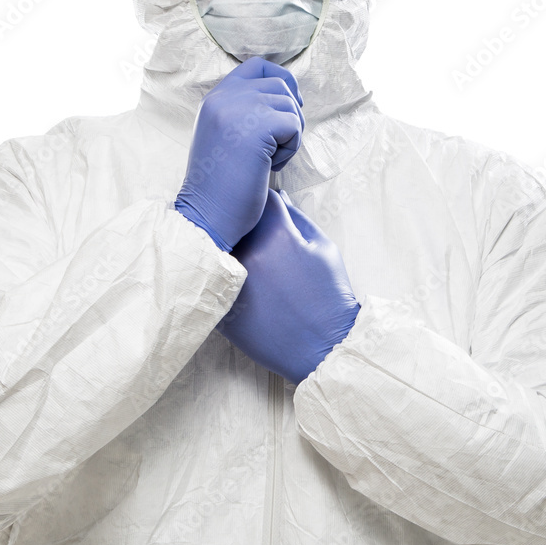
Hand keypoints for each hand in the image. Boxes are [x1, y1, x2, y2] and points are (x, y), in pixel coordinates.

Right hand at [175, 57, 303, 250]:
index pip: (257, 65)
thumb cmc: (222, 186)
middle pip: (280, 85)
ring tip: (267, 160)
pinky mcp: (257, 125)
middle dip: (289, 115)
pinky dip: (291, 148)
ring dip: (290, 136)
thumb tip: (290, 98)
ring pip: (290, 105)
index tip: (290, 104)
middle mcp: (225, 96)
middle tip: (276, 147)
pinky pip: (294, 125)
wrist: (207, 215)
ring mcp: (239, 108)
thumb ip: (245, 112)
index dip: (281, 79)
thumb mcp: (226, 137)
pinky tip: (269, 166)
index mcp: (215, 98)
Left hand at [216, 189, 359, 384]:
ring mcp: (232, 282)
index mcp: (277, 234)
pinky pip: (215, 280)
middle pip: (234, 221)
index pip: (259, 198)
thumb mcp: (324, 248)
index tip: (265, 205)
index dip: (263, 198)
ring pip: (219, 248)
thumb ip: (297, 217)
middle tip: (254, 231)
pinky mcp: (223, 308)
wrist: (326, 348)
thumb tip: (276, 196)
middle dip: (243, 222)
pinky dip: (224, 277)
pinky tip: (246, 286)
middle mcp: (249, 254)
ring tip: (253, 261)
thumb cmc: (330, 296)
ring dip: (230, 247)